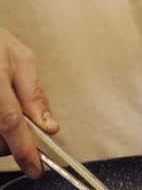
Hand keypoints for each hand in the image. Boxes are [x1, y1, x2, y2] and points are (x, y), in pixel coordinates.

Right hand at [0, 28, 58, 177]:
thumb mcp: (22, 60)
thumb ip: (35, 95)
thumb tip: (50, 126)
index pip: (11, 123)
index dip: (24, 150)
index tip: (36, 168)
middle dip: (15, 144)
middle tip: (27, 131)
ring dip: (3, 140)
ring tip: (9, 115)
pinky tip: (2, 114)